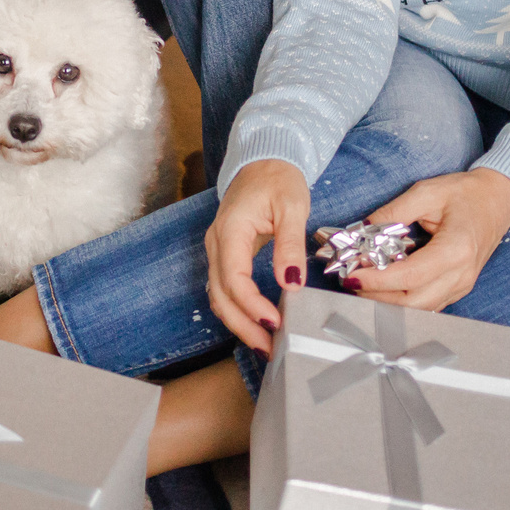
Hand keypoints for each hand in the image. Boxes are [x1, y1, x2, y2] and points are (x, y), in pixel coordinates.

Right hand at [206, 159, 309, 354]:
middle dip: (244, 325)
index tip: (275, 321)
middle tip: (270, 347)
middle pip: (220, 295)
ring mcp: (217, 250)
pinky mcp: (225, 255)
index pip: (233, 278)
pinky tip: (258, 323)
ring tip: (266, 344)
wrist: (264, 161)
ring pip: (218, 297)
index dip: (251, 305)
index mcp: (230, 230)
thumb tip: (291, 282)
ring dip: (239, 323)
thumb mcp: (292, 206)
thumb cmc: (278, 179)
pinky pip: (224, 290)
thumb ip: (289, 245)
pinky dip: (238, 311)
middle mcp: (216, 243)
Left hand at [352, 168, 509, 312]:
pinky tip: (385, 286)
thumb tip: (362, 231)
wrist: (500, 198)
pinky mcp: (458, 288)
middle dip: (377, 296)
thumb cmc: (468, 193)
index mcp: (456, 249)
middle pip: (413, 303)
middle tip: (352, 280)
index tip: (352, 274)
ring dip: (388, 301)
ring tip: (364, 283)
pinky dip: (403, 300)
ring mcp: (462, 285)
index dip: (377, 280)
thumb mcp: (427, 192)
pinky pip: (428, 304)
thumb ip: (393, 212)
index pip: (410, 277)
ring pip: (420, 309)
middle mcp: (461, 274)